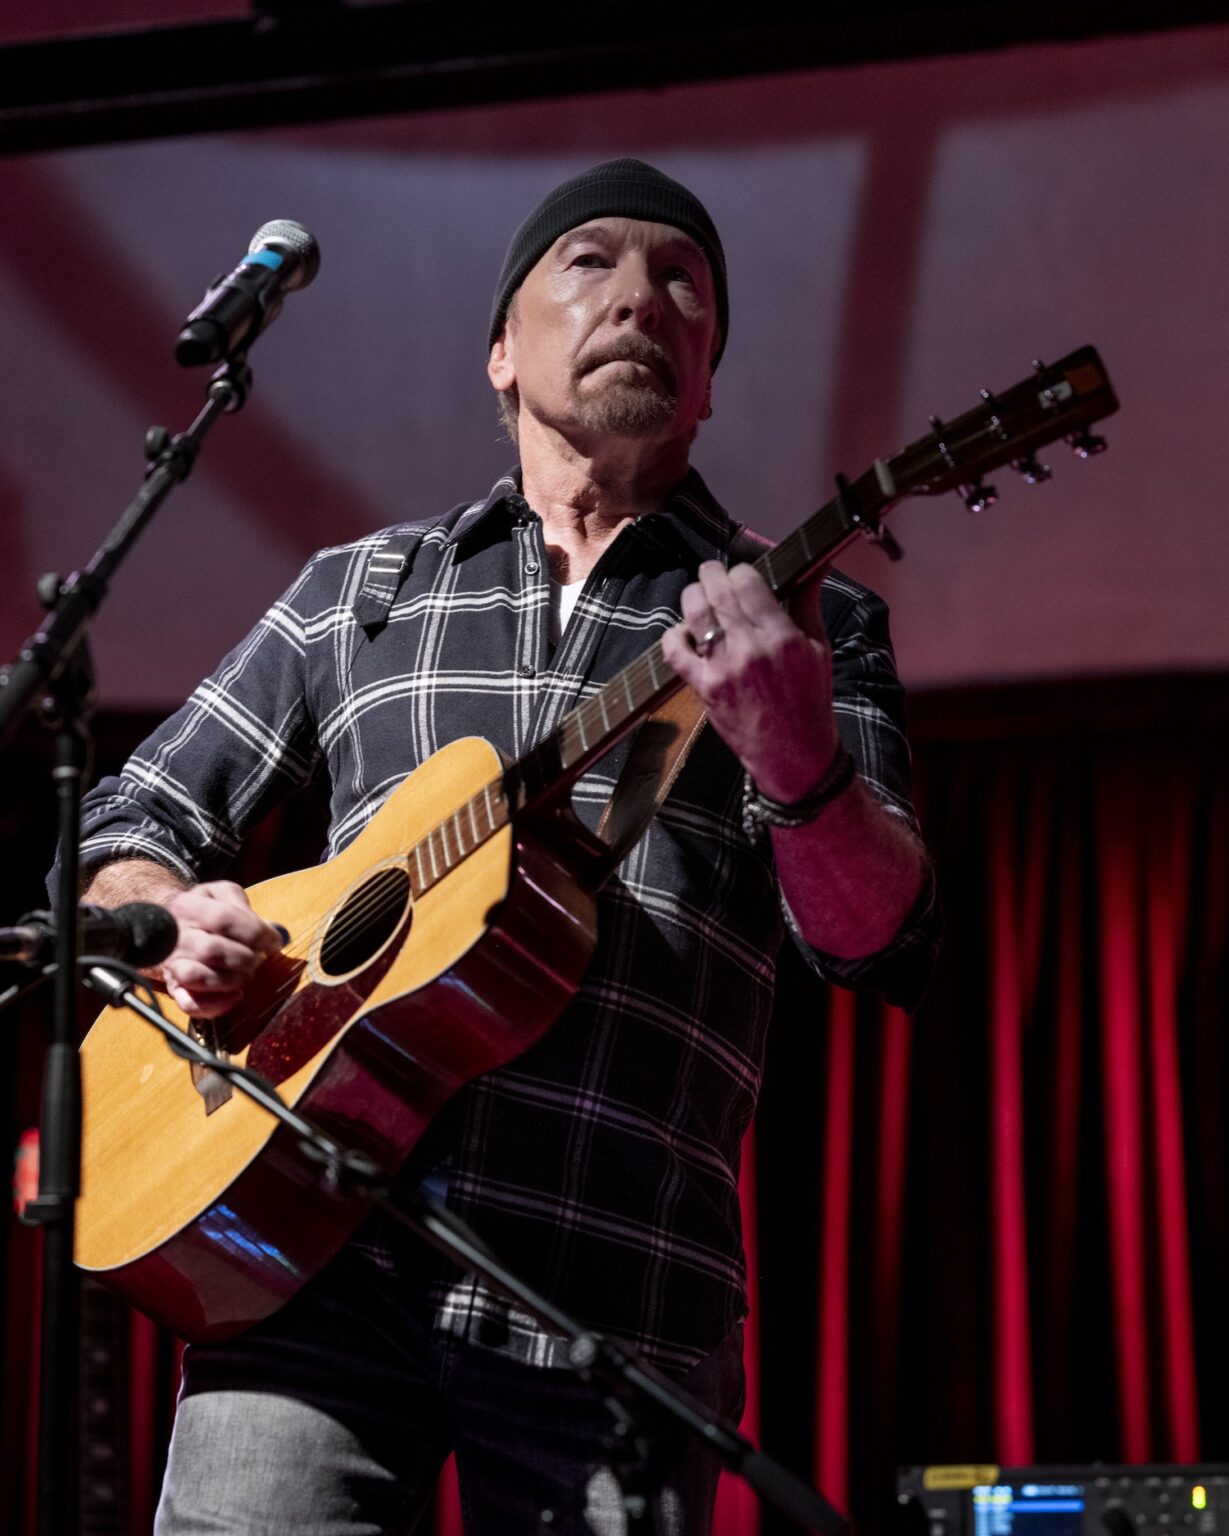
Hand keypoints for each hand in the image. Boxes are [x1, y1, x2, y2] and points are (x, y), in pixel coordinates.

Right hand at [159, 881, 283, 1017]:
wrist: (167, 926)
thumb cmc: (205, 910)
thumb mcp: (222, 894)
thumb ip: (242, 904)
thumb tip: (268, 928)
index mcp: (188, 907)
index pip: (222, 918)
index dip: (254, 931)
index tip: (273, 941)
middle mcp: (175, 937)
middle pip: (211, 950)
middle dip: (244, 957)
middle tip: (258, 959)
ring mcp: (172, 964)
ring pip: (196, 977)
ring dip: (231, 980)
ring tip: (247, 975)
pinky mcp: (174, 989)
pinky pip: (189, 1004)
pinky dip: (216, 1004)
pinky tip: (236, 995)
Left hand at [660, 561, 840, 801]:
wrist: (794, 754)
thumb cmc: (810, 701)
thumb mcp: (819, 648)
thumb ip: (808, 603)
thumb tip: (814, 566)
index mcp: (782, 636)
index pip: (748, 582)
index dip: (740, 571)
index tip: (740, 575)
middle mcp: (751, 648)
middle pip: (717, 591)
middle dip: (711, 574)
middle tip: (713, 574)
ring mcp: (724, 668)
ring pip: (694, 613)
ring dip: (692, 596)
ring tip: (698, 595)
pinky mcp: (704, 688)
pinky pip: (675, 651)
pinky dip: (674, 634)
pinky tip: (683, 632)